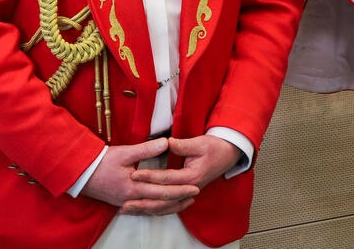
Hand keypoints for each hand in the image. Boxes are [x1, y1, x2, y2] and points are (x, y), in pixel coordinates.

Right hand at [81, 138, 197, 214]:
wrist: (81, 174)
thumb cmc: (102, 162)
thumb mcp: (125, 152)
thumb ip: (146, 149)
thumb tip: (166, 142)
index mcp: (134, 187)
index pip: (163, 191)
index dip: (180, 190)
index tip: (195, 186)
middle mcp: (132, 199)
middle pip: (161, 203)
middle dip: (179, 199)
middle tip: (195, 194)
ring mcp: (127, 203)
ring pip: (153, 209)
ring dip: (170, 206)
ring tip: (185, 202)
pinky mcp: (123, 203)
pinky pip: (144, 210)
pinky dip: (157, 209)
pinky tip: (164, 207)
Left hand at [121, 134, 241, 213]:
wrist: (229, 154)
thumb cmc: (215, 147)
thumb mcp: (200, 142)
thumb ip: (183, 145)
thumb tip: (167, 143)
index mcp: (191, 176)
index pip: (166, 178)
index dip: (149, 176)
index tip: (134, 175)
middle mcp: (189, 188)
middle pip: (162, 198)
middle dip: (143, 200)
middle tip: (125, 201)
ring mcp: (188, 193)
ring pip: (164, 206)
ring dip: (146, 208)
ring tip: (128, 209)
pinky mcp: (186, 193)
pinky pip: (168, 205)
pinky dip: (154, 209)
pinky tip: (142, 210)